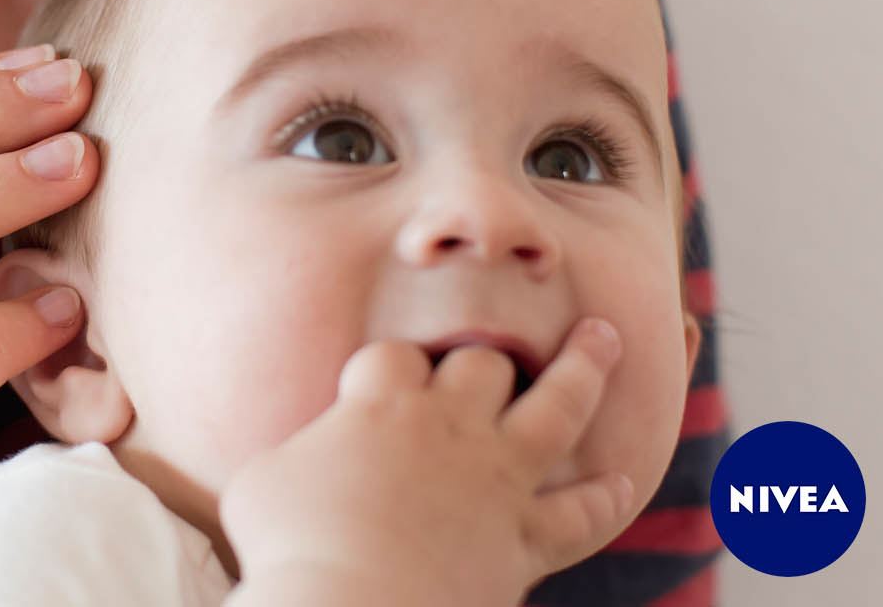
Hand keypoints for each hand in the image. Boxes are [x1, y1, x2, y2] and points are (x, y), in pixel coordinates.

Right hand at [221, 318, 631, 606]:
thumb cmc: (289, 544)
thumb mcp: (260, 482)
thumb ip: (292, 456)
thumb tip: (298, 462)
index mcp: (381, 404)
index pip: (393, 356)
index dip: (388, 368)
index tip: (379, 387)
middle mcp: (448, 427)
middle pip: (482, 363)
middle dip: (483, 361)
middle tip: (493, 359)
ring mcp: (495, 480)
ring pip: (558, 408)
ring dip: (585, 369)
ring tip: (605, 338)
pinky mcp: (525, 540)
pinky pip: (580, 515)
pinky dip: (603, 499)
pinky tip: (621, 483)